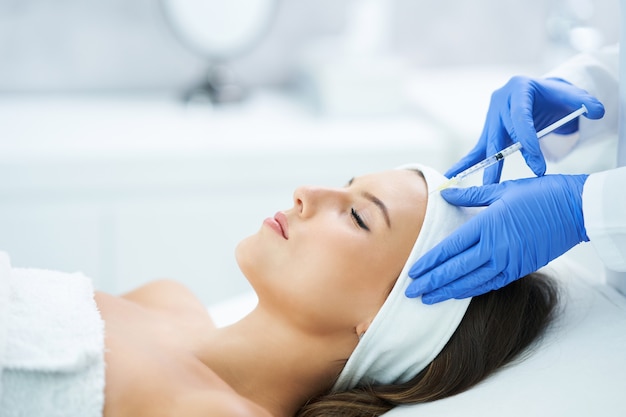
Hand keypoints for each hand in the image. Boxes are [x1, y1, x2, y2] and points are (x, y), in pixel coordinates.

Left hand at [406, 174, 588, 303]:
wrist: (577, 209)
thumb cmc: (540, 195)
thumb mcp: (502, 190)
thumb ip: (470, 195)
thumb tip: (444, 194)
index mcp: (487, 225)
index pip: (450, 248)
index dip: (429, 262)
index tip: (412, 272)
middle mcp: (495, 247)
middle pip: (455, 270)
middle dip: (431, 282)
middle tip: (410, 292)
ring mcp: (509, 261)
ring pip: (471, 282)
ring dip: (447, 291)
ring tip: (428, 298)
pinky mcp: (520, 268)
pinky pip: (490, 283)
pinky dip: (471, 290)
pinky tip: (457, 293)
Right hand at [446, 76, 603, 183]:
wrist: (538, 93)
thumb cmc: (554, 96)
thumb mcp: (570, 95)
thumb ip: (584, 102)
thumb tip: (595, 112)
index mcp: (518, 90)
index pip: (521, 119)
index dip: (527, 143)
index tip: (537, 165)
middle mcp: (500, 101)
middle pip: (501, 135)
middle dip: (505, 162)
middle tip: (507, 185)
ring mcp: (491, 116)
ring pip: (487, 145)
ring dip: (482, 167)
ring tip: (475, 186)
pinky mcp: (488, 130)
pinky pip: (477, 149)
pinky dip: (466, 164)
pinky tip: (450, 178)